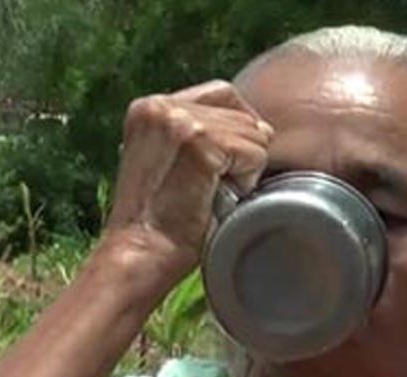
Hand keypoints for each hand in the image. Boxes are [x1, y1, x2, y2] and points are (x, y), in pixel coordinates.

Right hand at [104, 80, 272, 280]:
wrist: (142, 253)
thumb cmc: (164, 220)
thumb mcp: (175, 162)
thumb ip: (204, 134)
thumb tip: (264, 126)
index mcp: (149, 106)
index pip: (223, 93)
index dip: (240, 128)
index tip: (228, 165)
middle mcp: (159, 105)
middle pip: (243, 112)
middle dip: (242, 153)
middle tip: (211, 188)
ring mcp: (178, 121)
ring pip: (254, 133)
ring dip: (245, 170)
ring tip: (210, 194)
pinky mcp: (198, 143)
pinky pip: (256, 153)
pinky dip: (247, 182)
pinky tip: (217, 199)